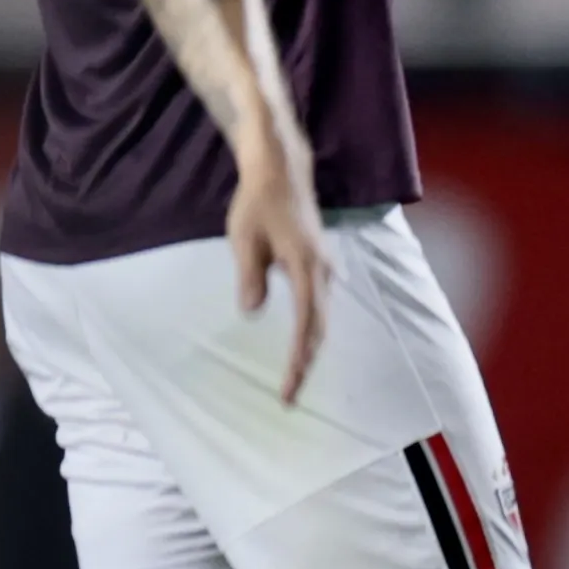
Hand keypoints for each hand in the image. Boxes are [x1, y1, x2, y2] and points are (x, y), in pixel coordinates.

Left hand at [226, 136, 333, 402]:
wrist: (280, 172)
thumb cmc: (258, 203)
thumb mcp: (244, 239)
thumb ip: (251, 277)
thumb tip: (252, 313)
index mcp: (306, 267)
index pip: (307, 325)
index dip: (299, 360)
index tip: (288, 389)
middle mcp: (323, 271)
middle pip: (320, 328)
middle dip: (306, 364)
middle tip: (290, 396)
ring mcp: (324, 267)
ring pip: (323, 317)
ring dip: (311, 348)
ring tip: (296, 374)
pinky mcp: (319, 263)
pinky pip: (320, 304)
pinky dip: (312, 328)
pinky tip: (304, 339)